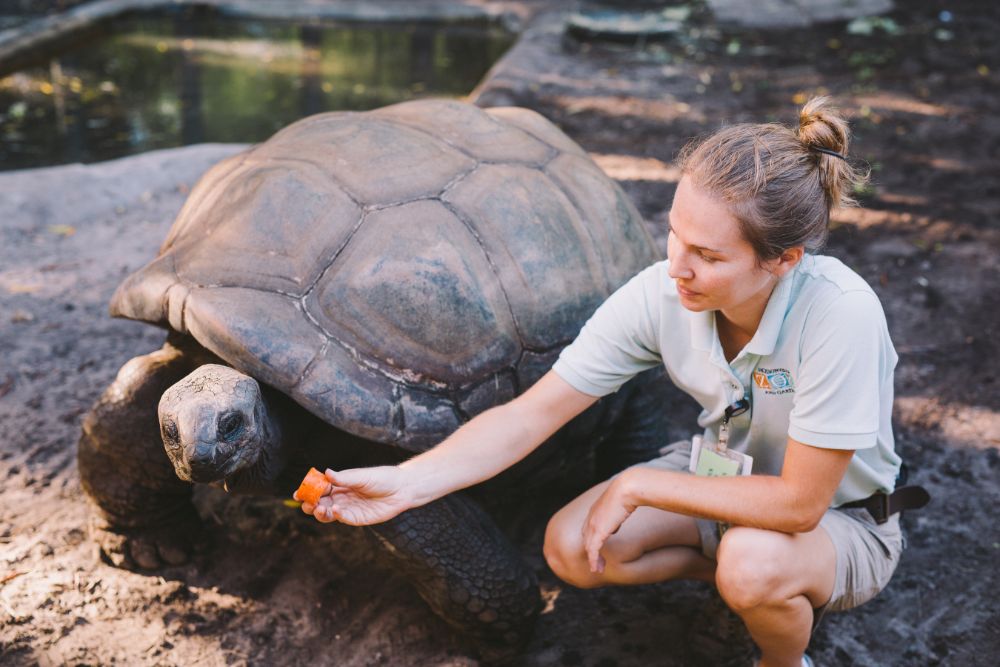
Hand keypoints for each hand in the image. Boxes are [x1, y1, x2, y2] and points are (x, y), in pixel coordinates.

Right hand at [298, 466, 412, 525]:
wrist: (402, 489)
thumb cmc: (383, 478)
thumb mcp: (362, 476)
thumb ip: (344, 478)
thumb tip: (325, 473)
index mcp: (340, 484)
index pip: (319, 489)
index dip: (307, 491)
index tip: (298, 493)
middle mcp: (341, 497)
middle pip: (319, 503)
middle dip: (309, 504)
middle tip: (305, 503)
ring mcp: (348, 508)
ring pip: (327, 514)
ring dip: (319, 512)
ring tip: (318, 509)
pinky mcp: (357, 518)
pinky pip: (342, 518)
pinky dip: (336, 515)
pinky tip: (335, 510)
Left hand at [582, 475, 637, 573]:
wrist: (627, 488)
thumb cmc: (628, 492)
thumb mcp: (620, 504)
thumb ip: (615, 516)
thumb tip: (615, 526)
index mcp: (595, 510)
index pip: (588, 529)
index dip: (591, 540)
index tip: (597, 550)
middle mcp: (591, 517)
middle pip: (586, 539)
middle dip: (591, 552)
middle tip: (596, 564)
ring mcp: (593, 524)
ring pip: (589, 546)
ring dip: (592, 559)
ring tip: (597, 569)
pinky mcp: (598, 530)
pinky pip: (593, 549)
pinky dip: (593, 559)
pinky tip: (596, 568)